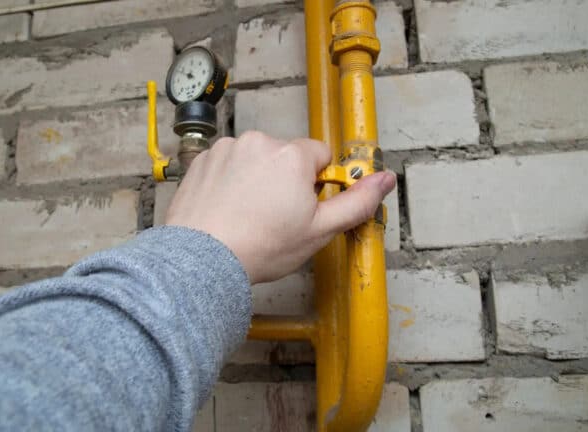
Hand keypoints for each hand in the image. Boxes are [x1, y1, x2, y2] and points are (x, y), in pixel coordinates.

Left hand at [165, 131, 395, 283]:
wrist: (203, 260)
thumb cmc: (260, 247)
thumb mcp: (320, 230)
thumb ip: (357, 201)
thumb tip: (385, 180)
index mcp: (292, 155)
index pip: (319, 155)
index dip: (316, 183)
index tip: (304, 206)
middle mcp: (258, 142)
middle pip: (286, 155)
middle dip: (285, 179)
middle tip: (275, 216)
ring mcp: (227, 149)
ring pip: (255, 159)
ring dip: (256, 178)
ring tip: (248, 215)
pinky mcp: (202, 160)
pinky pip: (227, 164)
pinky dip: (230, 180)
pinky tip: (227, 209)